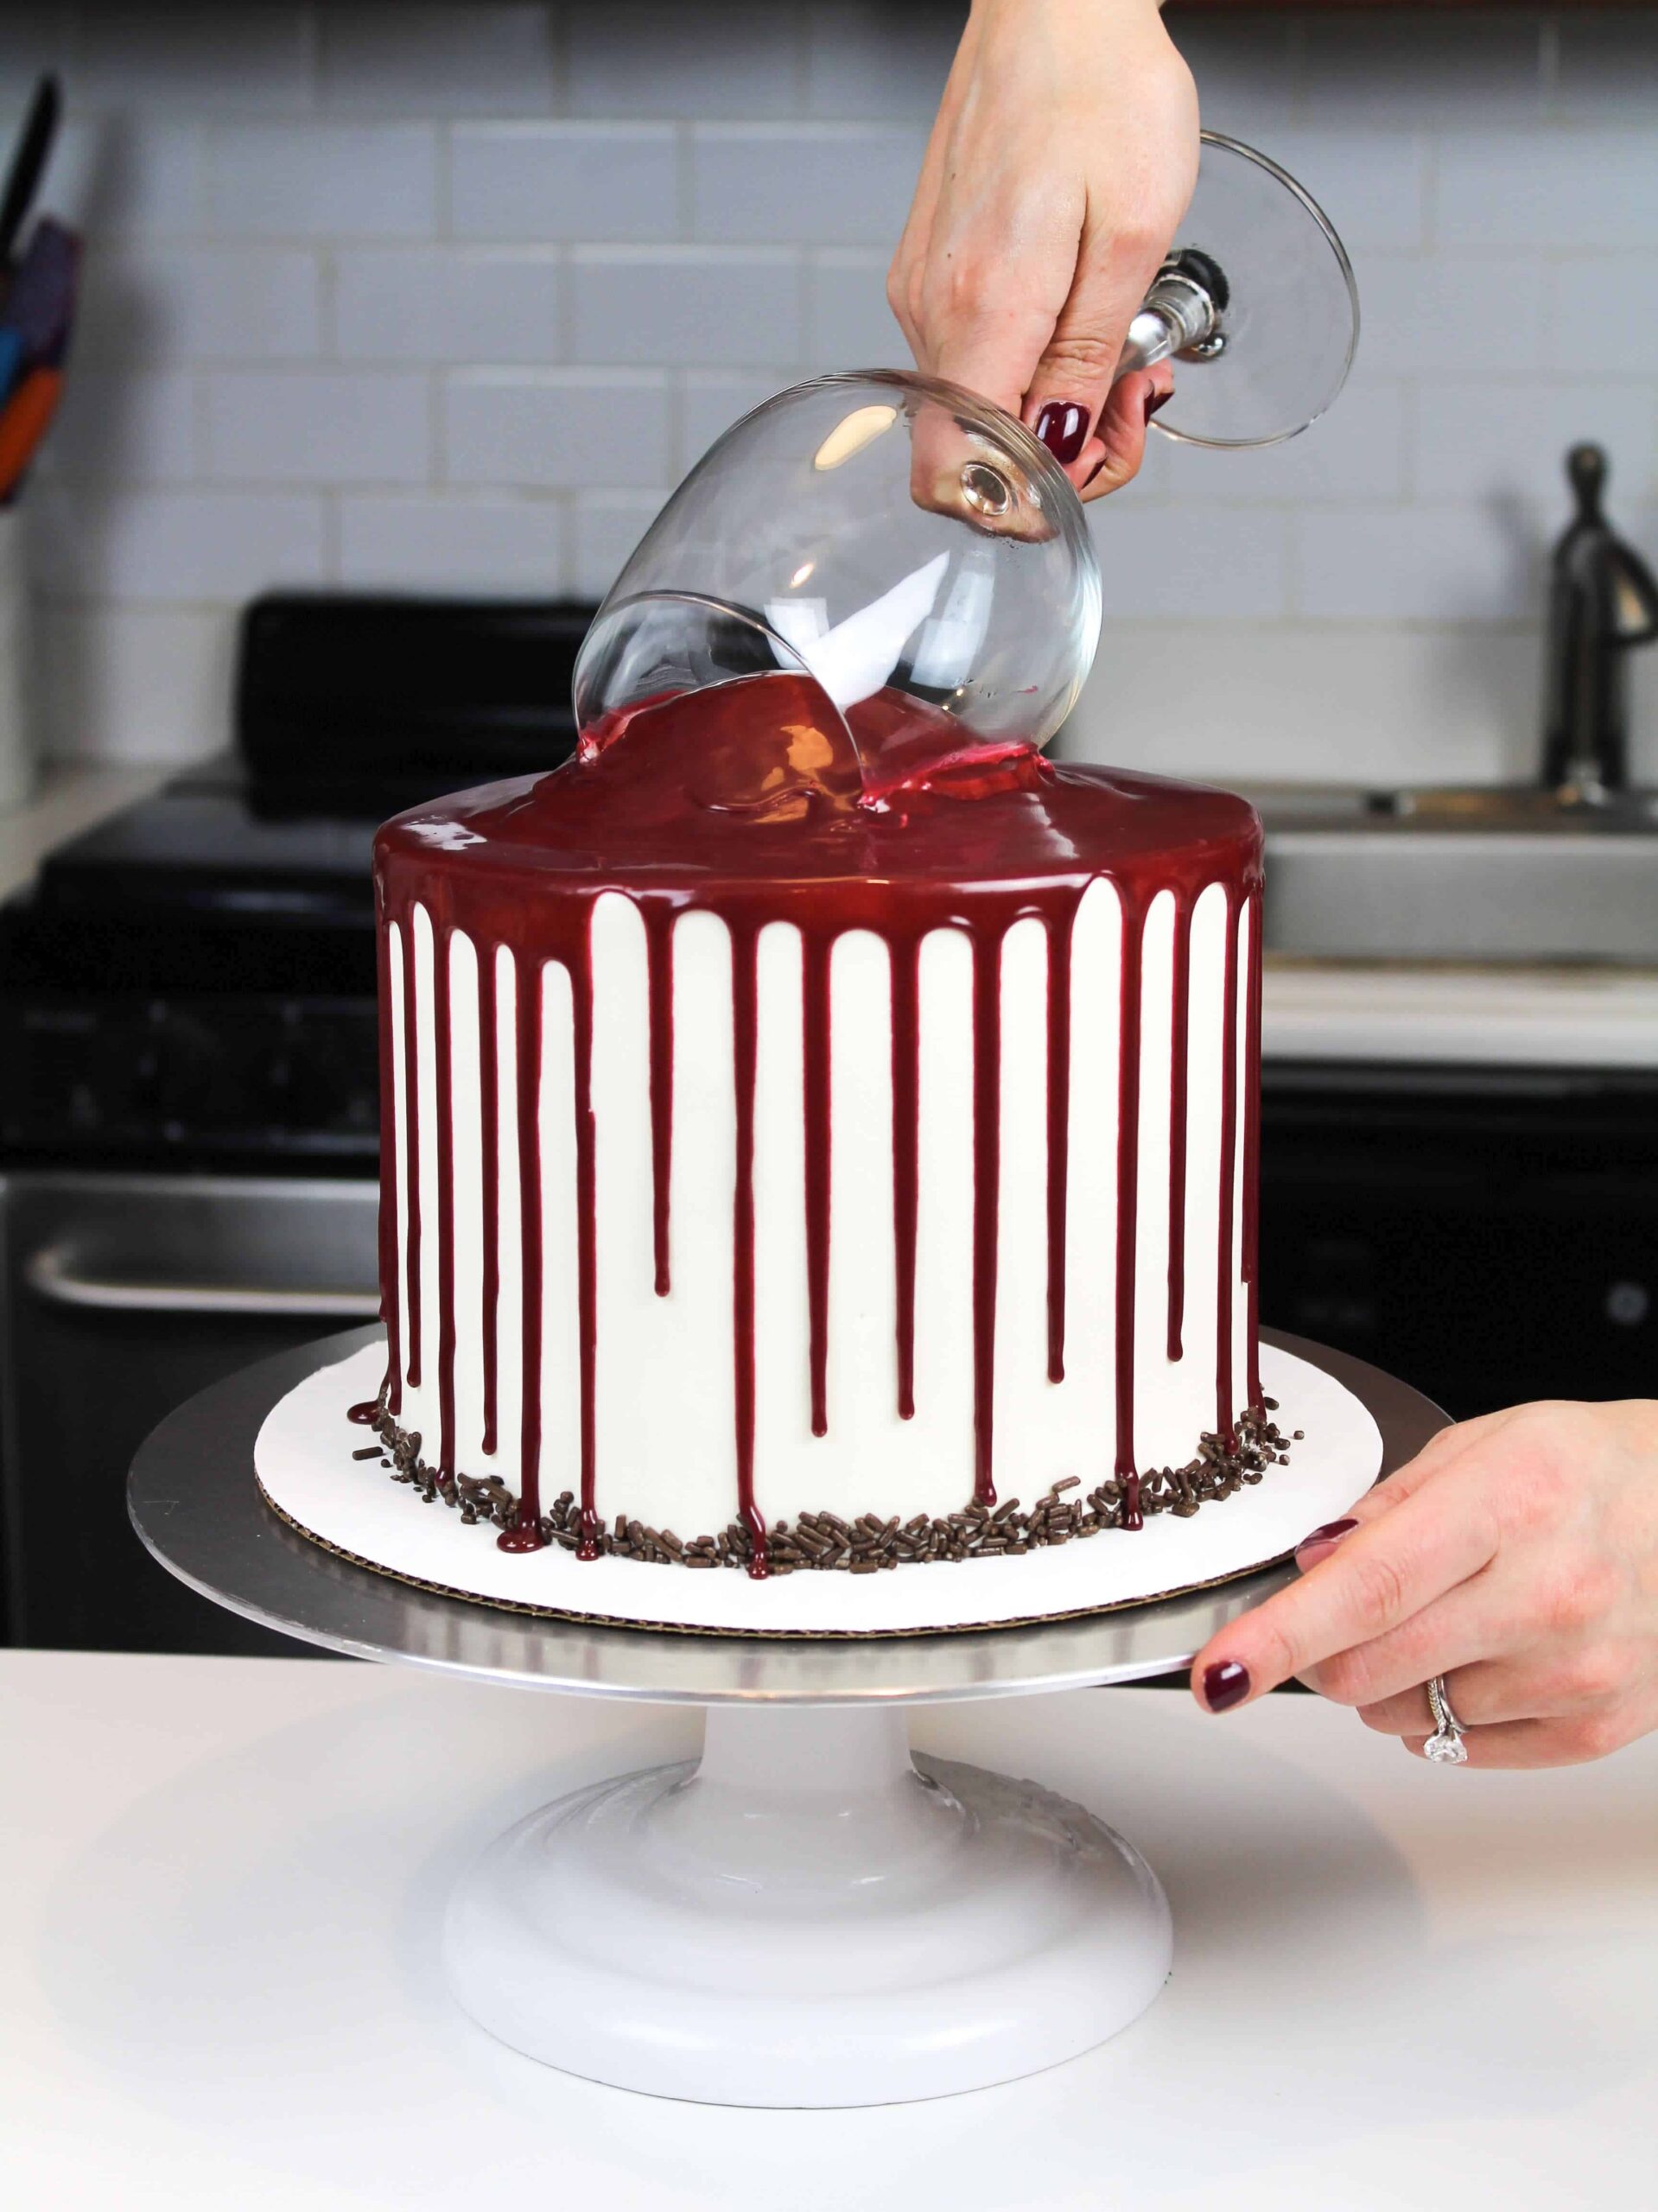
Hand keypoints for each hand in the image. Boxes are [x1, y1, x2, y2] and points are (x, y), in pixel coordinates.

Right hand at [889, 0, 1197, 498]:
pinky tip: (1078, 321)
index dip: (1025, 500)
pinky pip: (972, 355)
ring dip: (1051, 405)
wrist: (1055, 2)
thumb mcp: (1135, 235)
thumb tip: (1058, 449)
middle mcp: (932, 307)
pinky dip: (1028, 362)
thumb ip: (1089, 359)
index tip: (1093, 469)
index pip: (958, 471)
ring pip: (976, 405)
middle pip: (973, 448)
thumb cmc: (1102, 90)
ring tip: (1121, 351)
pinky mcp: (929, 270)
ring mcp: (922, 288)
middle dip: (1062, 452)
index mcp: (982, 308)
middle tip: (1136, 401)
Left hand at [1191, 1401, 1657, 1767]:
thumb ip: (1388, 1507)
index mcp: (1507, 1507)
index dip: (1279, 1636)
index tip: (1219, 1672)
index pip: (1367, 1589)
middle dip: (1324, 1653)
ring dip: (1392, 1679)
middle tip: (1350, 1613)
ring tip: (1453, 1617)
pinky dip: (1445, 1713)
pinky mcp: (1596, 1728)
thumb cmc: (1593, 1471)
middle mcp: (1546, 1596)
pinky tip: (1486, 1656)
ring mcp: (1575, 1672)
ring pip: (1406, 1716)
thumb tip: (1312, 1565)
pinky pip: (1464, 1748)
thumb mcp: (1485, 1446)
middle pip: (1370, 1669)